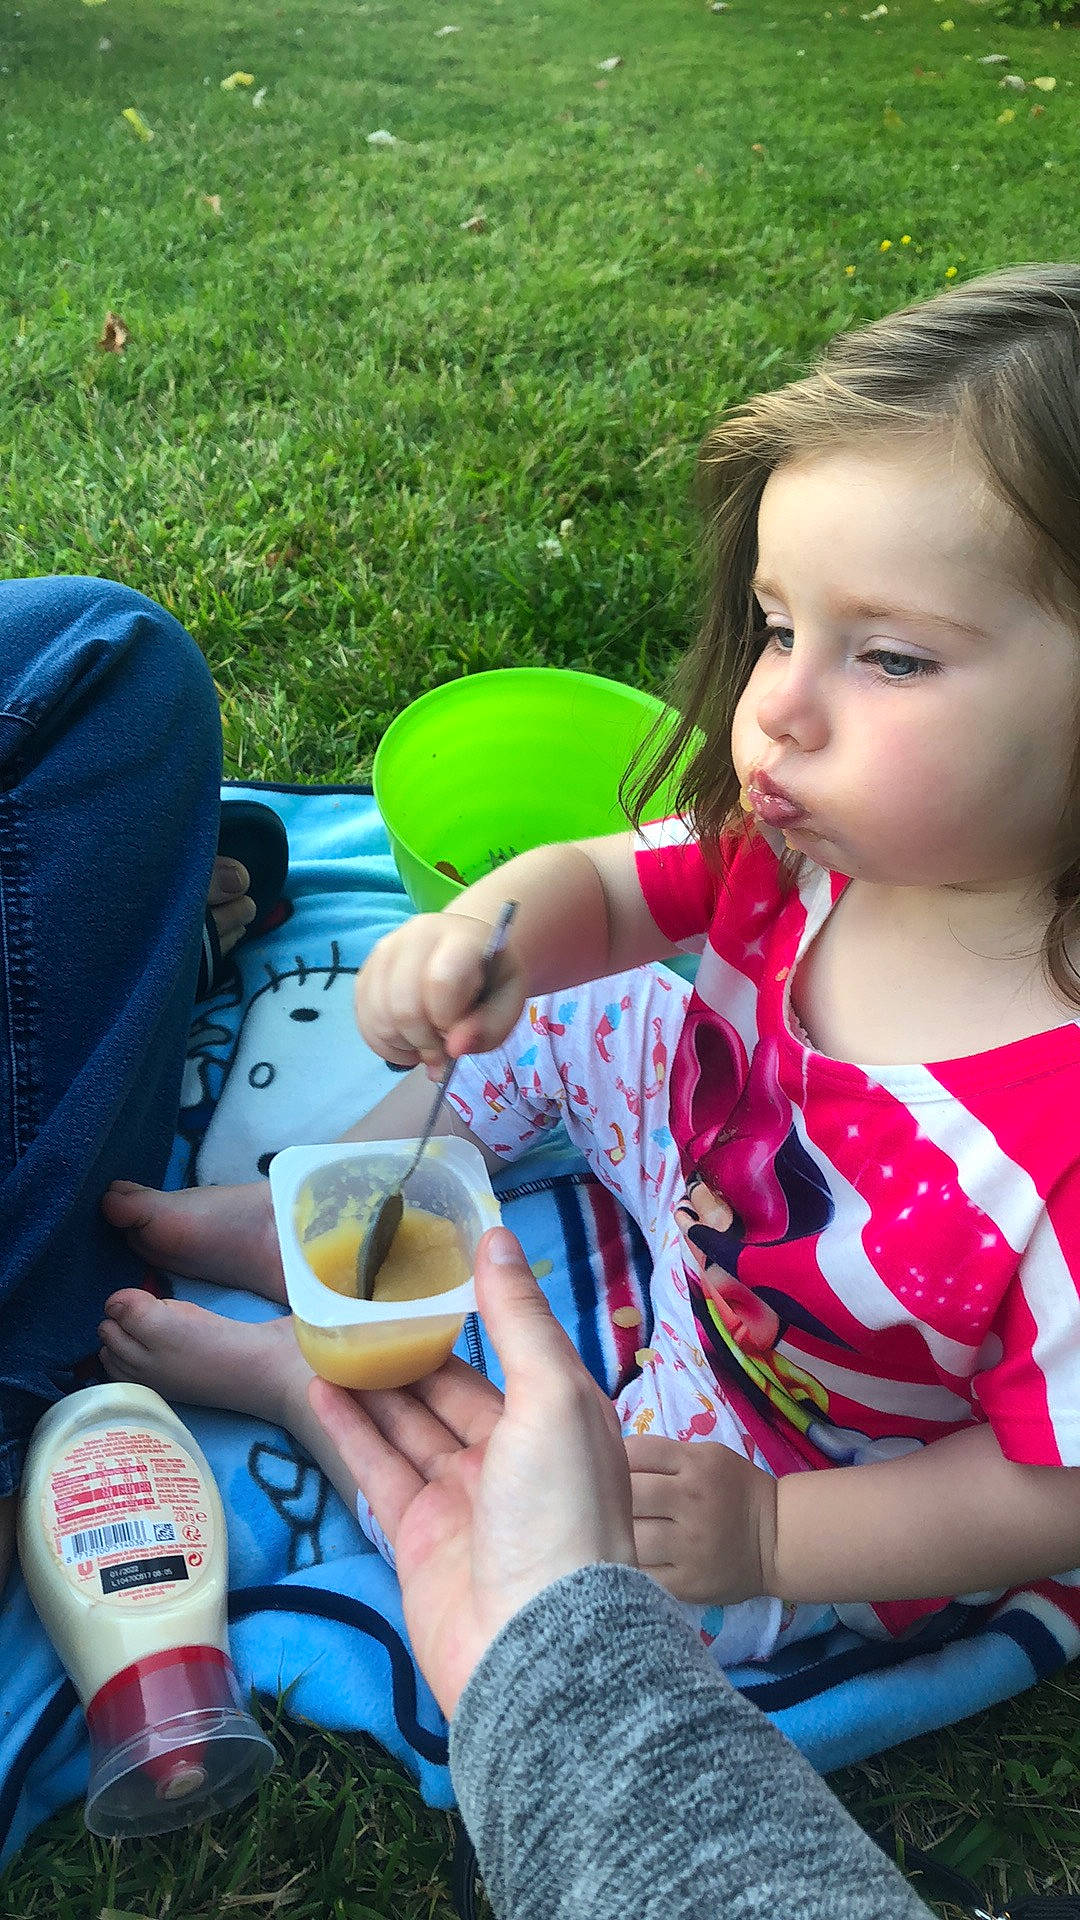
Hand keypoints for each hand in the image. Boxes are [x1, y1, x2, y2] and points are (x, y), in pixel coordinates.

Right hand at [306, 1225, 636, 1718]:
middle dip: (411, 1345)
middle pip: (452, 1388)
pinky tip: (319, 1388)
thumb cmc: (559, 1508)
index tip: (425, 1262)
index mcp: (556, 1418)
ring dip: (373, 1380)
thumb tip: (497, 1236)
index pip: (509, 1348)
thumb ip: (519, 1318)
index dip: (470, 1307)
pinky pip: (379, 1470)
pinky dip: (351, 1430)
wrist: (534, 1646)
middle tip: (359, 1294)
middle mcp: (511, 1455)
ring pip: (410, 1424)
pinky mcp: (417, 1538)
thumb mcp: (552, 1396)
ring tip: (327, 1330)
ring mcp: (462, 1499)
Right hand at [354, 910, 526, 1071]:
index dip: (447, 1021)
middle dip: (425, 1041)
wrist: (467, 948)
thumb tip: (453, 1049)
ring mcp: (383, 952)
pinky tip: (406, 1040)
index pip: (440, 981)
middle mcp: (414, 937)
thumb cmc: (491, 979)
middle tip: (443, 1048)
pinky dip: (384, 1043)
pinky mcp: (365, 972)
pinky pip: (363, 1020)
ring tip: (426, 1042)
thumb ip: (488, 1028)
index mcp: (461, 938)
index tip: (459, 1033)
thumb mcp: (508, 1004)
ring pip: (378, 1016)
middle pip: (404, 1005)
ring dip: (403, 1044)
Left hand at [624, 1435, 776, 1606]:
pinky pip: (642, 1573)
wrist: (777, 1540)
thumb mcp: (707, 1457)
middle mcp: (692, 1501)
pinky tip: (633, 1558)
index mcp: (696, 1465)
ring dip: (620, 1534)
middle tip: (607, 1505)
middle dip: (611, 1498)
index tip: (612, 1471)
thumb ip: (663, 1455)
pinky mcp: (687, 1582)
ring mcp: (689, 1545)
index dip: (615, 1460)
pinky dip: (630, 1564)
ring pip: (631, 1536)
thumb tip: (608, 1456)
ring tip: (619, 1533)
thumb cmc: (735, 1491)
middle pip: (628, 1493)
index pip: (635, 1452)